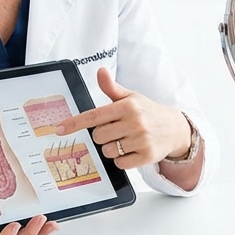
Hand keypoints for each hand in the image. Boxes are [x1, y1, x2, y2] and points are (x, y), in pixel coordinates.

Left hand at [54, 68, 191, 167]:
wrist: (175, 128)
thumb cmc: (147, 112)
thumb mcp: (131, 97)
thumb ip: (111, 88)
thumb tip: (100, 71)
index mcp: (127, 106)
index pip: (94, 116)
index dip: (75, 124)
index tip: (59, 129)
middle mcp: (135, 122)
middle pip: (98, 136)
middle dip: (102, 135)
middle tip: (116, 131)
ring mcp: (141, 140)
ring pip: (108, 151)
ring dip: (112, 148)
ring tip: (125, 140)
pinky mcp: (146, 157)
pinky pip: (120, 163)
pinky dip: (122, 159)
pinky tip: (132, 150)